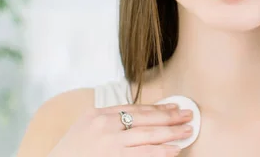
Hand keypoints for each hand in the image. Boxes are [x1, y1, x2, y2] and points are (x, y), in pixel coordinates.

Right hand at [48, 103, 191, 156]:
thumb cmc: (70, 153)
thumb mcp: (85, 128)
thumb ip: (107, 121)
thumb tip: (137, 119)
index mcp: (98, 114)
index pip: (134, 109)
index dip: (157, 108)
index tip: (174, 107)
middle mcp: (104, 126)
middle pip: (145, 119)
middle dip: (170, 117)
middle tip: (189, 115)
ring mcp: (108, 144)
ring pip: (147, 135)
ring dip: (171, 133)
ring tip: (187, 131)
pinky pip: (142, 155)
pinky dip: (160, 152)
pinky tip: (174, 150)